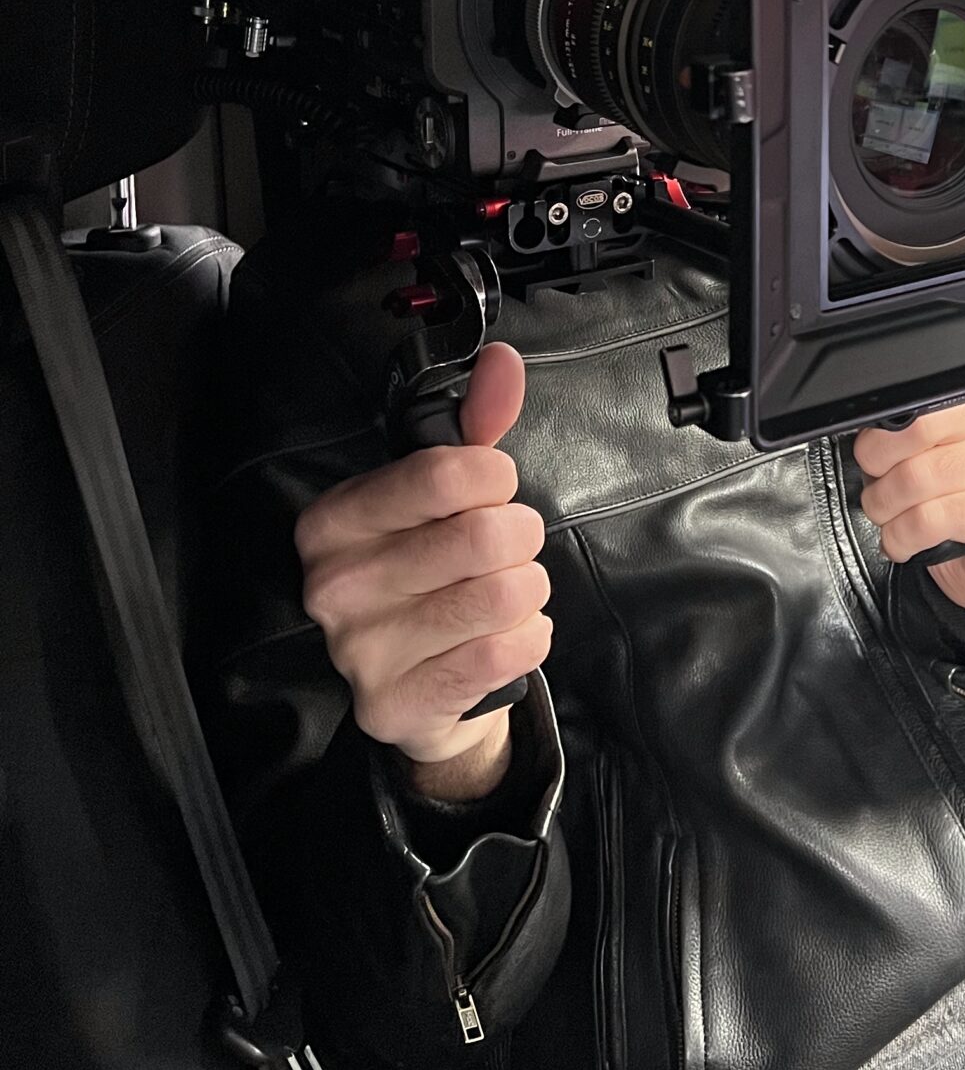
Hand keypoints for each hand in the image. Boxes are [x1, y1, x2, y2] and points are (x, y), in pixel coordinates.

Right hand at [295, 342, 549, 791]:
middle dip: (521, 539)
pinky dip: (529, 637)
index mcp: (332, 521)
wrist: (422, 685)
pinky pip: (505, 651)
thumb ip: (476, 421)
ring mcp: (357, 652)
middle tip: (506, 552)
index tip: (493, 491)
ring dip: (528, 591)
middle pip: (484, 537)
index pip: (444, 473)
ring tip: (505, 595)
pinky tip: (503, 637)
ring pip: (503, 595)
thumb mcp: (446, 491)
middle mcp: (332, 586)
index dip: (495, 479)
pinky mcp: (393, 705)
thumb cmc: (432, 571)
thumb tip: (502, 363)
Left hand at [853, 391, 964, 624]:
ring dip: (886, 509)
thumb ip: (911, 431)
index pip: (923, 402)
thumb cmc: (963, 499)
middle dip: (879, 473)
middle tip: (878, 492)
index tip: (872, 456)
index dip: (883, 435)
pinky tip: (906, 541)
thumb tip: (872, 431)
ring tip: (891, 518)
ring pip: (917, 479)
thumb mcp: (935, 452)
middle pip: (916, 436)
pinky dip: (900, 537)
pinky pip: (928, 521)